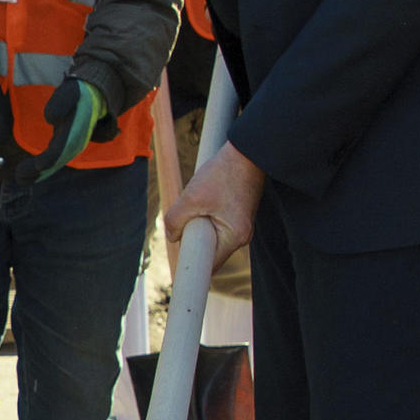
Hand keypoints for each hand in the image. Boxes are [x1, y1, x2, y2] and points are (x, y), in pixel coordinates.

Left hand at [18, 73, 106, 186]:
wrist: (93, 97)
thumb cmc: (78, 93)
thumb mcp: (71, 91)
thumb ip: (61, 102)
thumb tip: (50, 118)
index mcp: (75, 133)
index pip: (61, 150)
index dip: (50, 159)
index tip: (38, 165)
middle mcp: (74, 145)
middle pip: (54, 162)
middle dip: (37, 171)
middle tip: (18, 176)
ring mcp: (69, 148)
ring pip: (52, 165)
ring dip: (36, 174)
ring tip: (19, 178)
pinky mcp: (64, 148)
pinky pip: (52, 162)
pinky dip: (39, 169)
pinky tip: (26, 175)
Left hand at [164, 137, 263, 257]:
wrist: (247, 151)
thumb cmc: (223, 172)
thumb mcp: (191, 197)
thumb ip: (175, 220)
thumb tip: (172, 236)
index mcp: (234, 237)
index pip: (209, 266)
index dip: (190, 266)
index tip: (176, 268)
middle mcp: (242, 237)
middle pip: (209, 251)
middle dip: (193, 239)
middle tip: (186, 216)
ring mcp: (242, 227)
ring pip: (211, 237)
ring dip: (199, 224)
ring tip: (200, 200)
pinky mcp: (238, 216)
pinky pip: (217, 226)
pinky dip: (206, 216)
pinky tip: (207, 196)